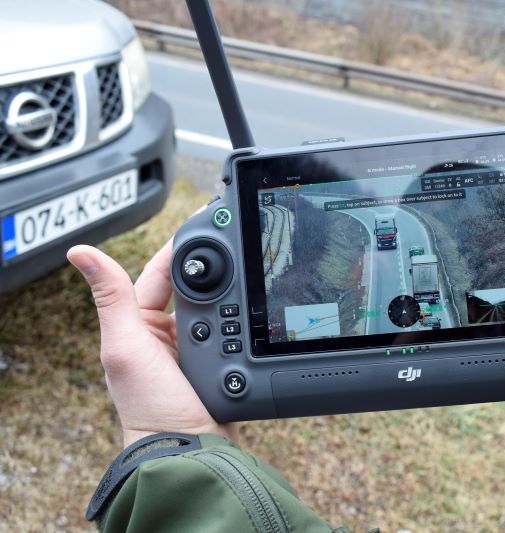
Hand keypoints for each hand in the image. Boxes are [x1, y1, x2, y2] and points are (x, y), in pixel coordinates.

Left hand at [68, 237, 237, 447]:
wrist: (190, 449)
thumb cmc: (149, 406)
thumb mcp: (126, 346)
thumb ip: (111, 298)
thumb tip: (79, 251)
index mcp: (138, 323)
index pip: (161, 272)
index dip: (179, 246)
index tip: (203, 219)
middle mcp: (165, 333)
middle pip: (192, 285)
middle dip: (210, 264)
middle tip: (234, 239)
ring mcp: (194, 348)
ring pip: (217, 304)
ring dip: (231, 290)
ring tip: (249, 270)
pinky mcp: (220, 362)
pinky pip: (234, 328)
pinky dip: (244, 316)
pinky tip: (256, 305)